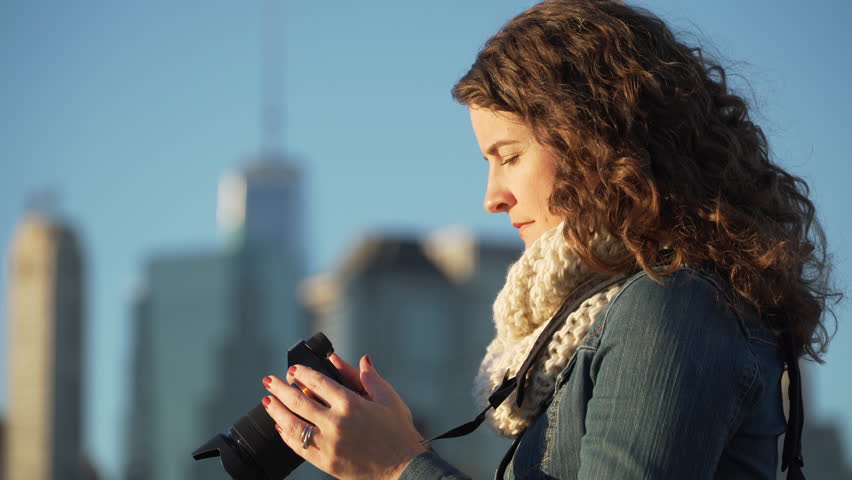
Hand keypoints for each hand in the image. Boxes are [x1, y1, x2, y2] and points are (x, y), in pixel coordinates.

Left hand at [262, 355, 426, 479]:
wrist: (404, 468)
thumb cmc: (399, 433)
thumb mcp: (389, 400)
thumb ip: (371, 379)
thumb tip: (362, 359)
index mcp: (351, 404)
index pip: (317, 382)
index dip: (302, 373)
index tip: (293, 370)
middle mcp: (336, 423)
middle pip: (298, 401)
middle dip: (280, 389)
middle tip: (268, 381)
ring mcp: (329, 444)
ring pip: (293, 425)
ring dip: (277, 411)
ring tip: (268, 401)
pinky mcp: (326, 462)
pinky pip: (299, 447)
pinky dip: (287, 436)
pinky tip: (281, 427)